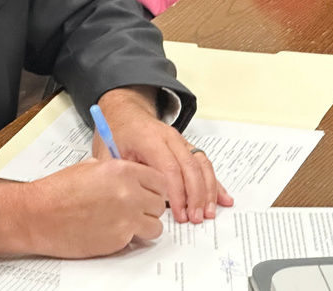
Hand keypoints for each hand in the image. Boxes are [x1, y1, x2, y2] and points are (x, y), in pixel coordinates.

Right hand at [0, 157, 166, 257]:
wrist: (40, 215)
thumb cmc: (58, 191)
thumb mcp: (91, 168)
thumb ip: (117, 172)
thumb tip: (132, 178)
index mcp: (122, 171)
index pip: (159, 180)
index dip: (155, 188)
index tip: (150, 192)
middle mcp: (129, 194)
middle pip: (160, 204)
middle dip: (149, 206)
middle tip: (136, 208)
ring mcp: (126, 219)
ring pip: (156, 226)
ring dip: (145, 224)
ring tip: (127, 221)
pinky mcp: (120, 240)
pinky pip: (137, 239)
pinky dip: (129, 237)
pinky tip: (113, 229)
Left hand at [93, 87, 232, 223]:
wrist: (125, 113)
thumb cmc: (117, 134)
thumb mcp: (109, 152)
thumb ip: (124, 174)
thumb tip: (138, 201)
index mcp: (148, 138)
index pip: (169, 167)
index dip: (177, 193)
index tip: (179, 214)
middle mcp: (169, 137)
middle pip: (189, 167)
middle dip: (195, 195)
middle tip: (195, 218)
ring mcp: (180, 141)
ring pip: (201, 165)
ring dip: (207, 191)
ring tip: (208, 213)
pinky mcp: (186, 147)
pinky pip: (204, 164)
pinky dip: (214, 182)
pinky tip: (223, 198)